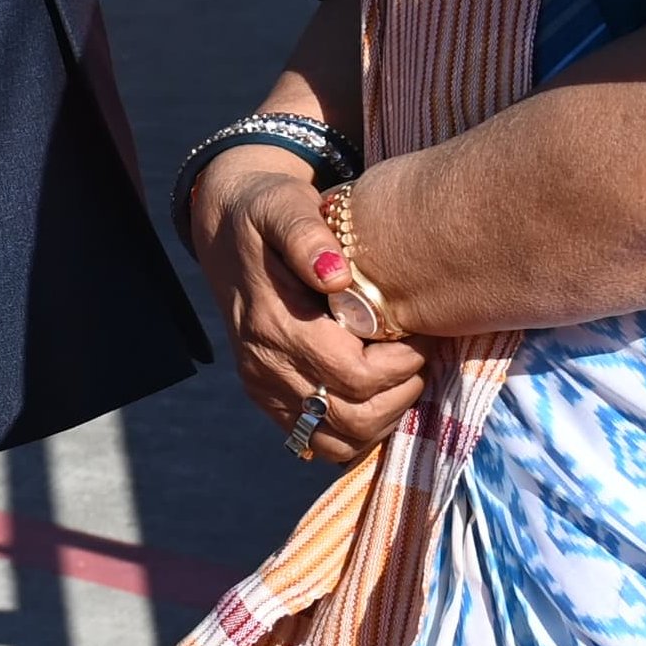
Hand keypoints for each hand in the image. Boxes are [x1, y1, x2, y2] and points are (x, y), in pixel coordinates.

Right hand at [188, 150, 426, 467]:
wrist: (225, 226)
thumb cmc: (266, 209)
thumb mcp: (283, 204)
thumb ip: (306, 235)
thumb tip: (336, 275)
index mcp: (272, 322)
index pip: (354, 374)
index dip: (401, 363)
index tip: (420, 330)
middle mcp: (264, 365)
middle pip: (353, 416)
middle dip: (400, 392)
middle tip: (418, 354)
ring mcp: (263, 387)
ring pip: (338, 440)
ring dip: (382, 418)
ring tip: (400, 375)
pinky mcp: (266, 397)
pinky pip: (318, 441)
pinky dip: (356, 430)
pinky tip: (374, 394)